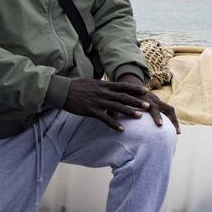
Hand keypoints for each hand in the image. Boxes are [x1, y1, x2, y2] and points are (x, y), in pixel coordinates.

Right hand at [63, 76, 178, 133]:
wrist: (63, 90)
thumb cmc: (77, 86)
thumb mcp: (92, 83)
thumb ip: (103, 86)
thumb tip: (112, 86)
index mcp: (104, 85)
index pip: (123, 86)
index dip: (135, 88)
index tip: (146, 90)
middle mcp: (103, 92)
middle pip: (123, 97)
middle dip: (136, 101)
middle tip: (148, 105)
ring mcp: (97, 101)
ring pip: (116, 107)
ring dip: (129, 112)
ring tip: (139, 117)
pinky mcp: (91, 110)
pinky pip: (104, 118)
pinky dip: (113, 124)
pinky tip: (121, 129)